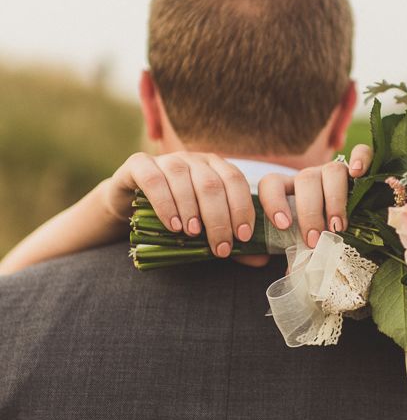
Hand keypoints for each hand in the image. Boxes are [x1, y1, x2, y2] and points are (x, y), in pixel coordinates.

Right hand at [105, 151, 254, 258]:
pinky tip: (171, 225)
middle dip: (219, 218)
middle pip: (212, 183)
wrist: (130, 206)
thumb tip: (262, 259)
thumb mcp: (206, 228)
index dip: (242, 208)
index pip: (236, 181)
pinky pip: (154, 179)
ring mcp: (167, 159)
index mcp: (216, 167)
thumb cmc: (177, 217)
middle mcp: (194, 159)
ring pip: (184, 179)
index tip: (244, 237)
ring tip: (193, 234)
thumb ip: (231, 240)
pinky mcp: (139, 164)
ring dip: (191, 209)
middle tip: (220, 247)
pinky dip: (164, 203)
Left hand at [257, 144, 372, 248]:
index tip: (282, 225)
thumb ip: (299, 257)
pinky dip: (360, 159)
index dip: (274, 202)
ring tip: (338, 226)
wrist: (361, 224)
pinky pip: (361, 152)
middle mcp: (312, 178)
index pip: (271, 184)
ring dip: (334, 199)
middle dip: (309, 212)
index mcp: (291, 192)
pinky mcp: (361, 166)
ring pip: (332, 171)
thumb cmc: (328, 236)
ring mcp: (337, 171)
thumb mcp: (310, 245)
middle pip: (305, 180)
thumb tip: (291, 273)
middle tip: (314, 239)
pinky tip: (358, 174)